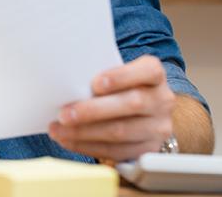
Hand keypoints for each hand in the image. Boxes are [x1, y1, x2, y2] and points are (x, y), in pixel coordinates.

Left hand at [47, 54, 175, 161]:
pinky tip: (69, 140)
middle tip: (64, 114)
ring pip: (121, 131)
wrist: (142, 110)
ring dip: (85, 133)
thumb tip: (67, 85)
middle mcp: (162, 100)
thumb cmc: (119, 85)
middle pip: (130, 104)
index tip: (94, 84)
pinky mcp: (149, 149)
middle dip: (92, 111)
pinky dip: (88, 146)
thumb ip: (99, 76)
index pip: (147, 71)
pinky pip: (117, 151)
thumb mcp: (115, 73)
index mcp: (155, 74)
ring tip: (59, 130)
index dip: (121, 77)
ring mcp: (159, 127)